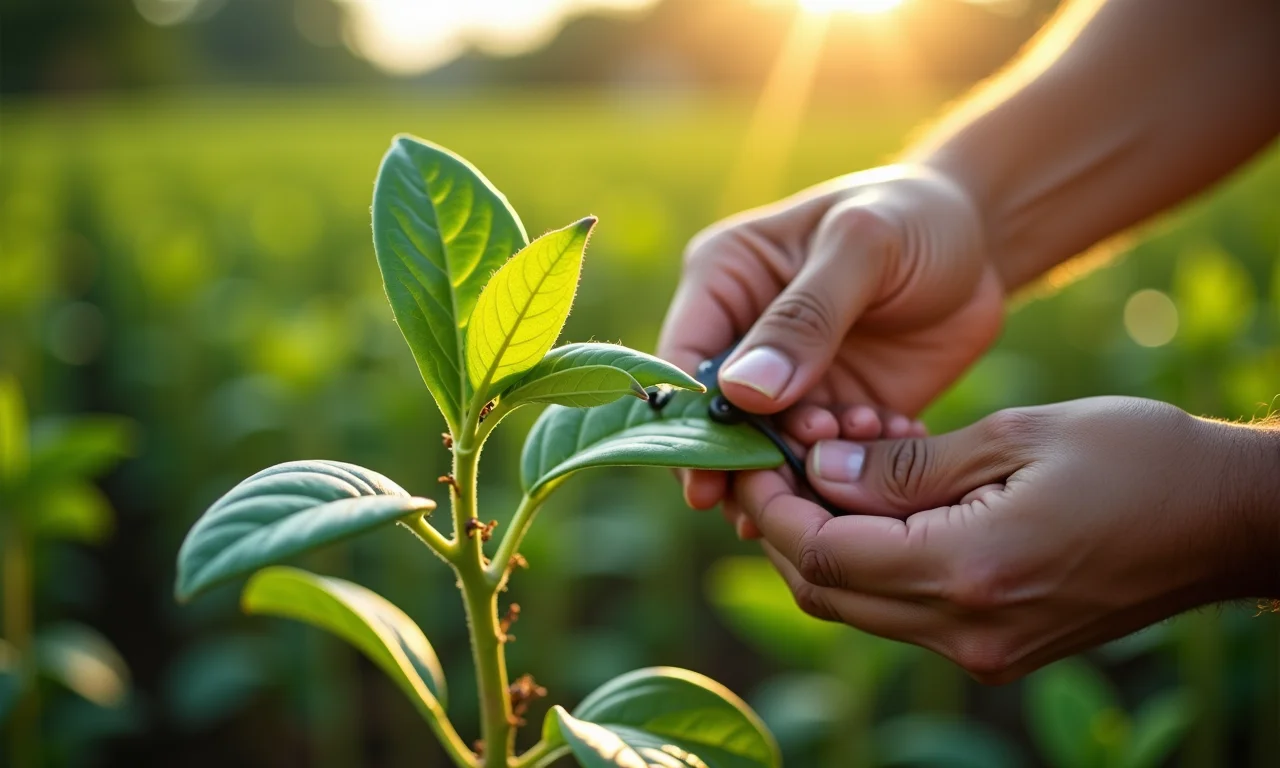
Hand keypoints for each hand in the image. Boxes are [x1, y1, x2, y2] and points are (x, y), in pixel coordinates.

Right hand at [658, 165, 1003, 508]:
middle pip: (719, 425)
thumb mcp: (863, 247)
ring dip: (810, 465)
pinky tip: (899, 432)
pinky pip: (831, 461)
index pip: (682, 364)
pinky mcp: (838, 412)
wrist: (979, 239)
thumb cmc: (911, 216)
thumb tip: (744, 392)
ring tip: (863, 431)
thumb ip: (805, 317)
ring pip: (772, 454)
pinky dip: (858, 466)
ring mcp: (791, 383)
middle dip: (750, 463)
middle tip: (793, 483)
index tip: (705, 483)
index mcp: (724, 283)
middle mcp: (744, 339)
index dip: (687, 426)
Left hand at [735, 397, 1279, 682]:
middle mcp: (967, 630)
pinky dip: (870, 560)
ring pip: (857, 605)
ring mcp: (982, 650)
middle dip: (783, 525)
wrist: (1225, 522)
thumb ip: (905, 467)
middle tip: (772, 460)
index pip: (824, 555)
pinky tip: (877, 503)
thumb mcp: (1015, 436)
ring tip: (825, 470)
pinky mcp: (996, 648)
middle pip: (826, 591)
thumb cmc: (1136, 459)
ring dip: (823, 542)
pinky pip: (900, 609)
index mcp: (971, 571)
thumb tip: (820, 472)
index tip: (754, 454)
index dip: (773, 506)